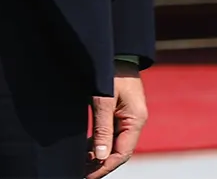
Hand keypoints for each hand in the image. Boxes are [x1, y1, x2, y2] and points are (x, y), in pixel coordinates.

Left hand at [88, 61, 146, 177]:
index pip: (122, 153)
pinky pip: (112, 132)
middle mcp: (135, 120)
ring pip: (115, 143)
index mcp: (136, 119)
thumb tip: (101, 157)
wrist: (116, 50)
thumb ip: (103, 129)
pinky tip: (86, 148)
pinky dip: (100, 142)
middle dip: (101, 163)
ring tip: (81, 163)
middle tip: (80, 171)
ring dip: (99, 154)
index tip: (87, 175)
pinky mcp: (120, 111)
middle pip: (119, 150)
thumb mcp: (103, 101)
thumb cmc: (110, 71)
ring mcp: (128, 116)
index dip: (105, 167)